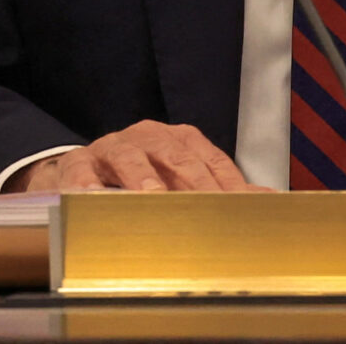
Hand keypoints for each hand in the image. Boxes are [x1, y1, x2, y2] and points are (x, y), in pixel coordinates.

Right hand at [16, 121, 261, 192]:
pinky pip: (80, 171)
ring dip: (142, 177)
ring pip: (130, 157)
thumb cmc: (140, 178)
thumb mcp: (180, 181)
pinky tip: (92, 197)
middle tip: (204, 205)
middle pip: (175, 156)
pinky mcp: (78, 163)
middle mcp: (149, 138)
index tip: (241, 208)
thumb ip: (220, 191)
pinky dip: (86, 184)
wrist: (83, 173)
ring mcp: (113, 148)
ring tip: (150, 197)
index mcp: (179, 141)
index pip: (210, 161)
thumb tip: (267, 202)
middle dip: (192, 182)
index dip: (226, 184)